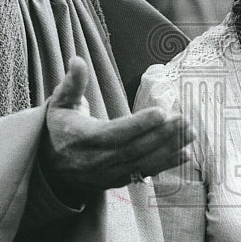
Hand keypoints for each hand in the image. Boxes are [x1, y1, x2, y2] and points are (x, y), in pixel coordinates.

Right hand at [43, 56, 194, 192]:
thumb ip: (72, 84)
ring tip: (191, 133)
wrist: (49, 166)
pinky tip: (187, 154)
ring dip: (170, 149)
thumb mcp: (60, 103)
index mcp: (82, 139)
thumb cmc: (59, 127)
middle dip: (162, 136)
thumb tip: (76, 60)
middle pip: (133, 149)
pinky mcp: (117, 181)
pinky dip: (167, 165)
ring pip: (142, 163)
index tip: (161, 112)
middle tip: (185, 120)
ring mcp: (108, 174)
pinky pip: (145, 173)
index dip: (138, 125)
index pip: (113, 134)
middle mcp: (96, 161)